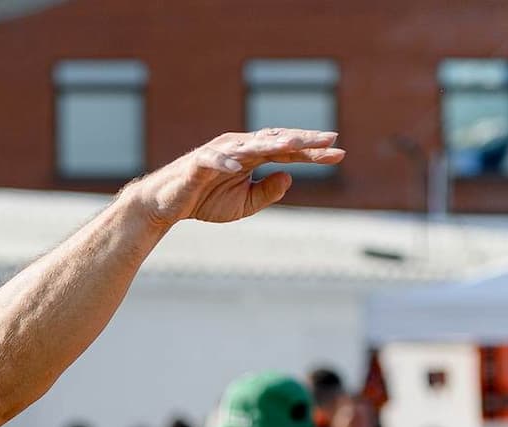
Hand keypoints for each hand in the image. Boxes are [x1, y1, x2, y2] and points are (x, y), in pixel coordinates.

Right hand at [133, 128, 344, 227]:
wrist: (167, 204)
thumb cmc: (206, 200)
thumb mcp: (244, 204)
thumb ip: (267, 192)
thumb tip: (290, 178)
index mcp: (253, 154)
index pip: (288, 152)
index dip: (313, 153)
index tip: (340, 154)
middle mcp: (240, 147)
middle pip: (276, 141)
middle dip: (304, 141)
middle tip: (331, 140)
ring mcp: (220, 152)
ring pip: (250, 145)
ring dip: (273, 144)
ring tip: (295, 146)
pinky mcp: (198, 163)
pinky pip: (213, 161)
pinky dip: (224, 163)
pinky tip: (239, 167)